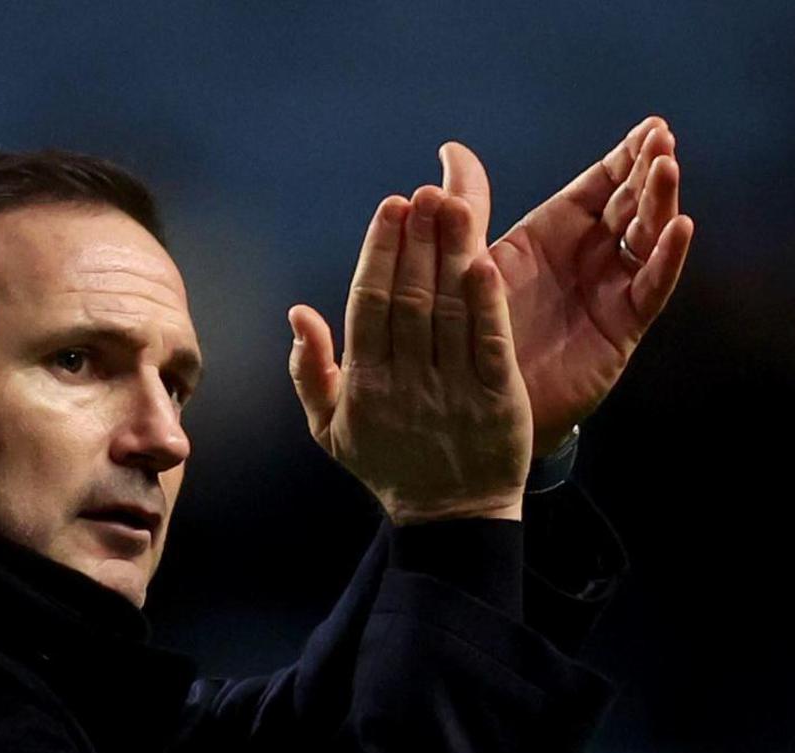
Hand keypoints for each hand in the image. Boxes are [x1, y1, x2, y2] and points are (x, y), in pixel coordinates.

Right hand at [287, 183, 531, 524]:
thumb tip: (297, 313)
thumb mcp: (330, 429)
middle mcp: (405, 383)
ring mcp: (452, 390)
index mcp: (364, 384)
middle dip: (414, 242)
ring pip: (448, 312)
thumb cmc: (388, 467)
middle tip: (421, 193)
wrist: (449, 517)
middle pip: (408, 300)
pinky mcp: (496, 400)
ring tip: (452, 205)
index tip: (390, 208)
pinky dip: (486, 305)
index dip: (378, 254)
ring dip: (450, 255)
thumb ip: (308, 370)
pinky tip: (484, 263)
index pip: (368, 306)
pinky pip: (489, 345)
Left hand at [443, 120, 694, 457]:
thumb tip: (451, 148)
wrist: (477, 404)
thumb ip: (468, 206)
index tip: (651, 126)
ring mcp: (609, 290)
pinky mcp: (622, 327)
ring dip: (661, 203)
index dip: (625, 157)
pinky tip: (678, 229)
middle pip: (630, 204)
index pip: (599, 186)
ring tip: (668, 169)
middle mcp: (588, 257)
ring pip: (647, 238)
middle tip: (665, 139)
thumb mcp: (467, 261)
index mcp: (554, 234)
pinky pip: (651, 288)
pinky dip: (666, 258)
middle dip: (649, 170)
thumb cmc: (472, 331)